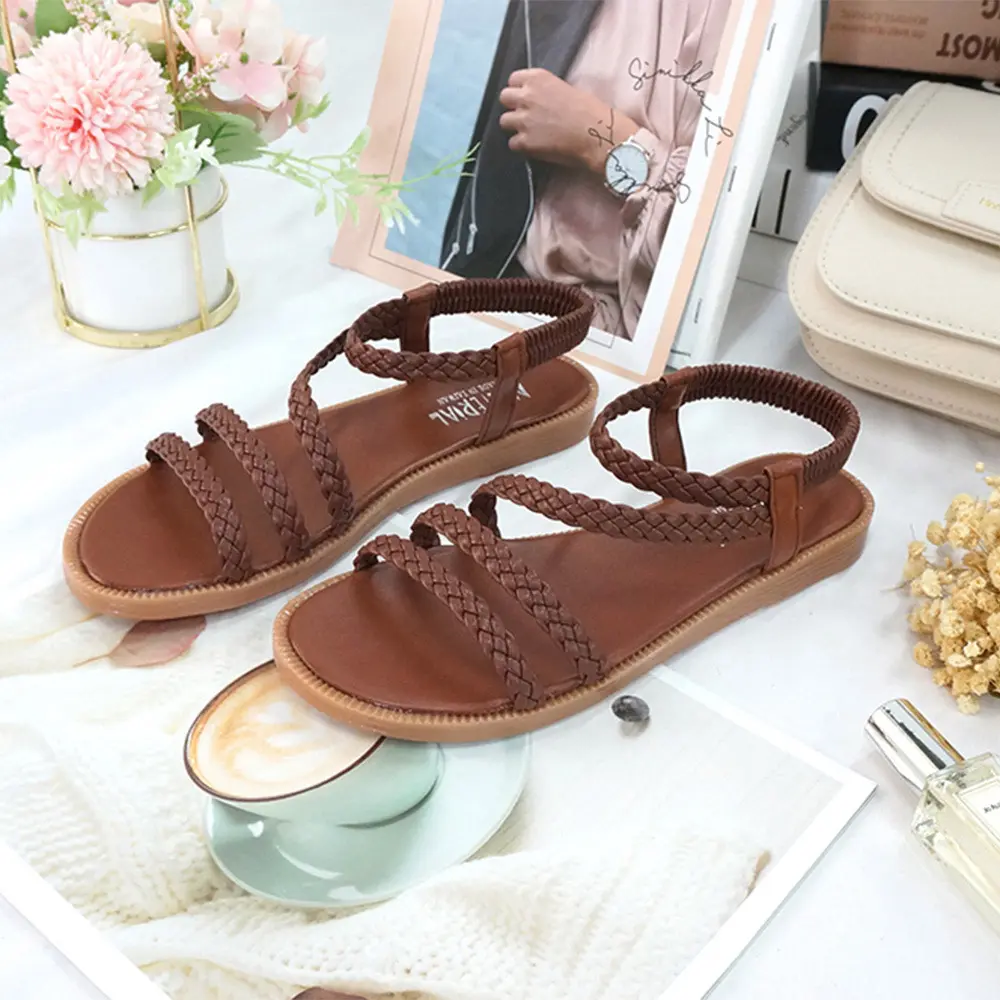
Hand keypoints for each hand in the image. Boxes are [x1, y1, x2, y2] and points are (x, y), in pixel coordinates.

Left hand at [498, 68, 638, 174]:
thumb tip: (540, 100)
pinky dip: (522, 146)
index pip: (513, 79)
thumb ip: (546, 92)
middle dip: (513, 106)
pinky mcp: (525, 142)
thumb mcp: (566, 88)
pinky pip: (513, 143)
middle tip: (526, 115)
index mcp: (538, 78)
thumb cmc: (590, 111)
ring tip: (530, 133)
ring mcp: (524, 120)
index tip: (525, 98)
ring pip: (504, 121)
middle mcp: (527, 96)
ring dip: (515, 127)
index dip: (519, 90)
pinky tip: (535, 146)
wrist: (596, 134)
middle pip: (504, 98)